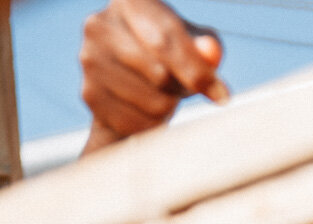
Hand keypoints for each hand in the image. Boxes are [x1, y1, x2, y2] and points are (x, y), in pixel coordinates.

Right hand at [80, 0, 227, 151]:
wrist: (126, 79)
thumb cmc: (166, 54)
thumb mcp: (193, 44)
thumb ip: (207, 46)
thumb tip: (212, 53)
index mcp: (130, 1)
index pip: (166, 39)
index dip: (196, 70)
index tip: (222, 96)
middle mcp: (100, 24)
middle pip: (159, 73)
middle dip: (182, 88)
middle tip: (184, 88)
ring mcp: (89, 59)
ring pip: (151, 101)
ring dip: (168, 106)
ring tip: (162, 94)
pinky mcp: (89, 93)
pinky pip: (136, 122)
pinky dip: (151, 123)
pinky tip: (146, 109)